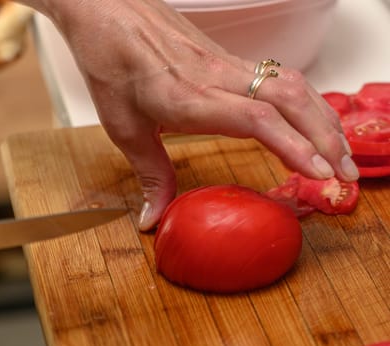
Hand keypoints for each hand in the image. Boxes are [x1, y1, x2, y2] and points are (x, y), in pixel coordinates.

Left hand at [22, 0, 358, 230]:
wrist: (106, 11)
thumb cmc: (110, 62)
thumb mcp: (123, 128)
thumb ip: (149, 175)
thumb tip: (153, 218)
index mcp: (190, 97)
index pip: (257, 120)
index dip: (294, 147)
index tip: (320, 174)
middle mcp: (216, 76)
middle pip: (288, 100)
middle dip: (326, 137)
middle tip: (345, 173)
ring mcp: (225, 62)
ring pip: (290, 84)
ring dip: (321, 116)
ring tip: (340, 149)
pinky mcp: (227, 56)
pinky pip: (278, 76)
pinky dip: (305, 100)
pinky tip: (310, 116)